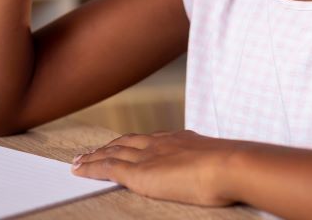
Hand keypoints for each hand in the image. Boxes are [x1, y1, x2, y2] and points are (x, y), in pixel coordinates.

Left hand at [71, 130, 244, 206]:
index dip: (133, 142)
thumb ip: (211, 165)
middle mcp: (161, 142)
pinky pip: (107, 168)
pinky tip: (79, 169)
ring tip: (79, 160)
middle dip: (108, 146)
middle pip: (127, 142)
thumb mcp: (220, 162)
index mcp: (181, 140)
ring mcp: (149, 155)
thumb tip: (219, 171)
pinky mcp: (139, 173)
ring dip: (94, 155)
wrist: (228, 165)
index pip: (150, 139)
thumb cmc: (232, 169)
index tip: (124, 144)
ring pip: (113, 152)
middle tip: (92, 150)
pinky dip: (90, 166)